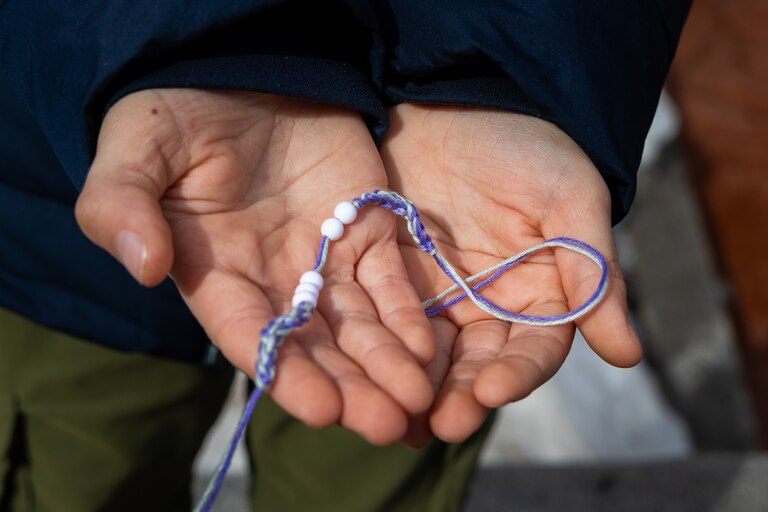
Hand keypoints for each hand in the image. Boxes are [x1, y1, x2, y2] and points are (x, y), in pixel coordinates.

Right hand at [75, 90, 434, 443]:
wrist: (245, 69)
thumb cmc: (179, 112)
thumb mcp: (138, 148)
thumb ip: (121, 204)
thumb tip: (142, 266)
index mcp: (215, 273)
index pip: (249, 333)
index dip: (283, 371)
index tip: (321, 408)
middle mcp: (274, 279)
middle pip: (314, 346)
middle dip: (349, 387)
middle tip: (386, 426)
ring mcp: (325, 258)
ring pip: (359, 324)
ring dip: (387, 365)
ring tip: (417, 402)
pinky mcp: (367, 230)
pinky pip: (390, 281)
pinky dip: (408, 315)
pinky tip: (428, 349)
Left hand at [381, 105, 641, 442]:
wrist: (453, 100)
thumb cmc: (523, 145)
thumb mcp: (568, 198)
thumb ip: (592, 271)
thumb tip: (628, 355)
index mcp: (543, 292)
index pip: (536, 347)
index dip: (518, 371)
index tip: (492, 390)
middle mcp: (493, 305)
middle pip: (481, 363)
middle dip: (463, 395)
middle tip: (441, 424)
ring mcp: (443, 297)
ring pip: (434, 355)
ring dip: (419, 388)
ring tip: (399, 420)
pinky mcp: (397, 283)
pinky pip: (390, 324)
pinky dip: (384, 353)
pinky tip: (369, 379)